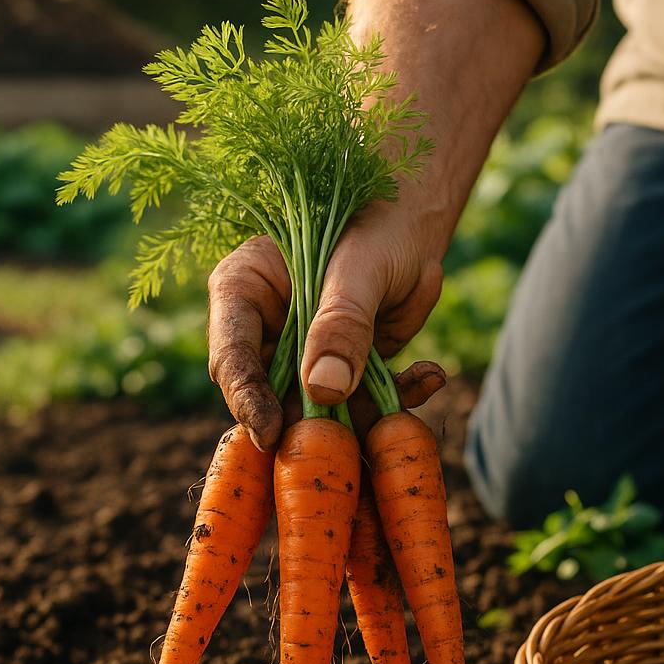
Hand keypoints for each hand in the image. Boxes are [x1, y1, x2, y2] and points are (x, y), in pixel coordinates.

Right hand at [207, 206, 445, 449]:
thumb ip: (341, 323)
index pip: (231, 356)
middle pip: (272, 397)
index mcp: (243, 293)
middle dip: (309, 425)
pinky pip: (366, 404)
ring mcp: (306, 357)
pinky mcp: (348, 372)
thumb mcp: (360, 266)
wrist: (414, 220)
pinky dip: (399, 400)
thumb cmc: (375, 222)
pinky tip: (432, 376)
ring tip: (400, 410)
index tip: (270, 433)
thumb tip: (323, 390)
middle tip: (343, 443)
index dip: (247, 398)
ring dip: (363, 418)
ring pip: (320, 412)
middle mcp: (267, 333)